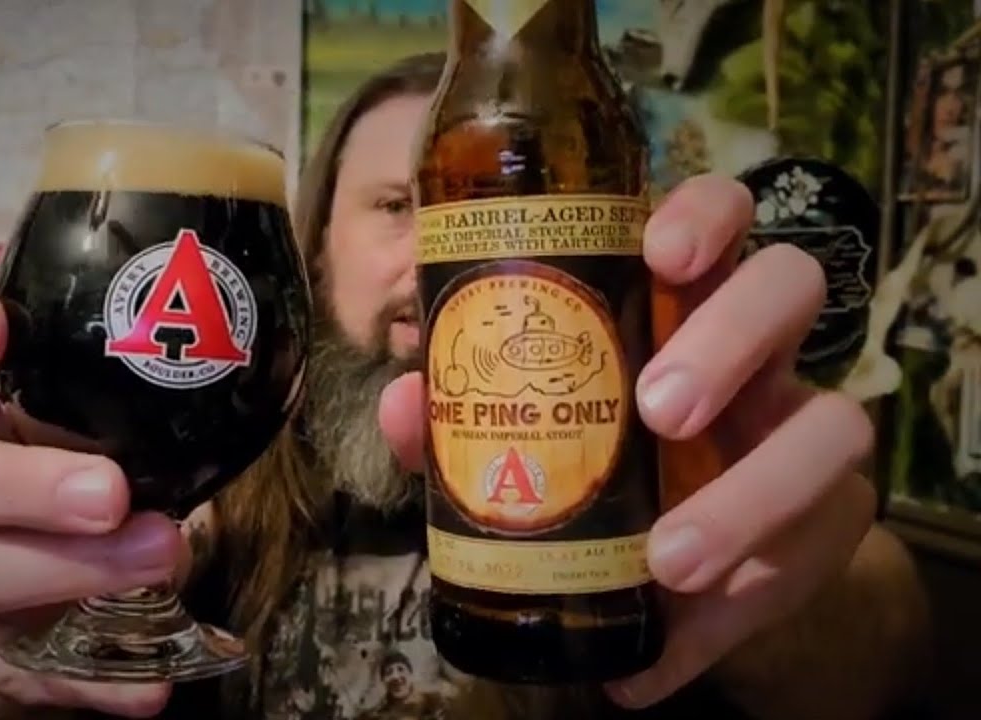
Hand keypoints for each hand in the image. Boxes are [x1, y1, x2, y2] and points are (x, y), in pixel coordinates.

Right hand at [0, 297, 183, 716]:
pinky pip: (22, 672)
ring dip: (66, 572)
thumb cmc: (63, 477)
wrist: (15, 590)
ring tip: (161, 559)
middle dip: (24, 487)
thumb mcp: (90, 432)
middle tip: (109, 494)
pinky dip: (93, 680)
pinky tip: (150, 685)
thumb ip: (132, 405)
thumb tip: (234, 365)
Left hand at [379, 174, 874, 706]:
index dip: (704, 215)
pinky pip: (821, 555)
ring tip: (670, 557)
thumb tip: (405, 405)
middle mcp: (757, 352)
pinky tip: (661, 655)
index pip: (720, 217)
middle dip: (729, 339)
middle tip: (657, 411)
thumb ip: (461, 419)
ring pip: (839, 423)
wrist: (668, 559)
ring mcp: (801, 431)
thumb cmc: (591, 460)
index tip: (660, 252)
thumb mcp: (520, 438)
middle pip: (790, 288)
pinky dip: (736, 609)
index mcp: (682, 304)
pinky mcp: (830, 523)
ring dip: (755, 494)